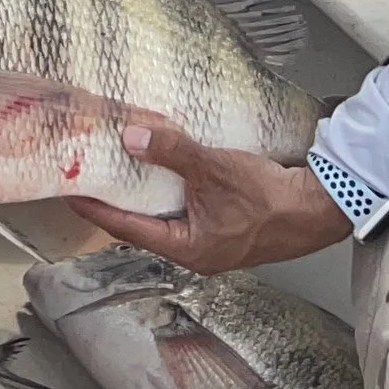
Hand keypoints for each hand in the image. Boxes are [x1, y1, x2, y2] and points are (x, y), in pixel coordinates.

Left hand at [71, 116, 352, 273]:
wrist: (320, 207)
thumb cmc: (270, 198)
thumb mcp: (214, 169)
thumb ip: (171, 152)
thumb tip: (130, 137)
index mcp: (188, 249)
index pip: (126, 229)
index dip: (95, 208)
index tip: (68, 191)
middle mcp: (196, 251)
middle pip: (144, 225)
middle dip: (117, 199)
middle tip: (89, 173)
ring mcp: (213, 241)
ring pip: (166, 215)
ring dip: (145, 192)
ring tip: (119, 165)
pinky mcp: (227, 226)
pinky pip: (187, 207)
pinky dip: (171, 188)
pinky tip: (164, 167)